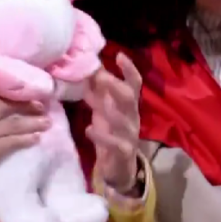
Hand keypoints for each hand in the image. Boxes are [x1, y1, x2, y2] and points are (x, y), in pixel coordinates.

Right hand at [0, 86, 49, 189]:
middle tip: (43, 106)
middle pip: (7, 104)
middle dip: (28, 104)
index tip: (29, 91)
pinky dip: (27, 139)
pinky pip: (13, 142)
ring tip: (47, 123)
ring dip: (34, 123)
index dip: (14, 90)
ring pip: (14, 123)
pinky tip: (36, 138)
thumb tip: (8, 98)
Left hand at [83, 53, 141, 191]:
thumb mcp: (103, 109)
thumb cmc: (110, 131)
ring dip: (111, 110)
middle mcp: (131, 116)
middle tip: (101, 76)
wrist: (118, 166)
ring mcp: (129, 134)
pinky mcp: (123, 151)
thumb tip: (86, 67)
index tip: (119, 55)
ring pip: (124, 120)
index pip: (134, 84)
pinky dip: (102, 136)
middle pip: (129, 98)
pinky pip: (115, 143)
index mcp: (128, 104)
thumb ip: (96, 91)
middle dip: (116, 86)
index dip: (129, 70)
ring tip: (97, 103)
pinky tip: (89, 129)